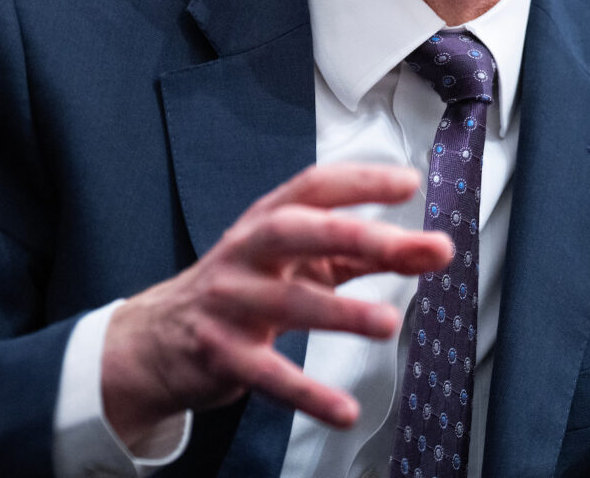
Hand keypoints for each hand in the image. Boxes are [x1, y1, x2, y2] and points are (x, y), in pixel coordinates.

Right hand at [100, 163, 451, 444]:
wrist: (157, 339)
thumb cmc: (242, 287)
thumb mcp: (298, 260)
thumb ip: (365, 253)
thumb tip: (433, 249)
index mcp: (269, 221)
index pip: (315, 187)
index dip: (361, 181)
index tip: (409, 182)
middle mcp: (247, 253)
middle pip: (297, 231)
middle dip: (353, 235)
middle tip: (404, 247)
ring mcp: (231, 303)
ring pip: (288, 303)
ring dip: (341, 313)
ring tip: (388, 322)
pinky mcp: (223, 355)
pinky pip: (270, 376)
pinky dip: (309, 394)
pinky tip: (344, 409)